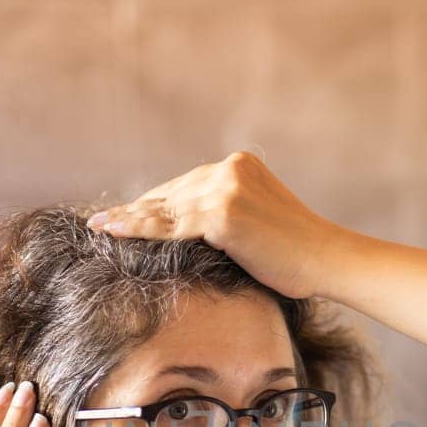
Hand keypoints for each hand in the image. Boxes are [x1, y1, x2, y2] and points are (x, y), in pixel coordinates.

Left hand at [86, 151, 350, 298]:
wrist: (326, 260)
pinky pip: (169, 226)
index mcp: (239, 166)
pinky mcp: (222, 214)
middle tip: (102, 221)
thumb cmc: (297, 256)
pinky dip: (137, 230)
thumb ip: (227, 216)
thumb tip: (190, 232)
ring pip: (165, 209)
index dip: (154, 203)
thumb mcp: (259, 222)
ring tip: (99, 227)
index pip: (186, 186)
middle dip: (136, 210)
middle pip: (171, 194)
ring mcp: (226, 189)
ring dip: (128, 219)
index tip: (125, 214)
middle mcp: (230, 169)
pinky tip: (112, 232)